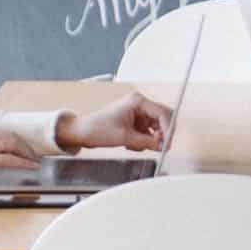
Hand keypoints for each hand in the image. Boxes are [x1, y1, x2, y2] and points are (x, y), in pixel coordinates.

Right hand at [0, 130, 39, 192]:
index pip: (0, 133)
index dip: (16, 141)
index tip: (25, 150)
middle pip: (9, 136)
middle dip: (26, 146)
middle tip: (34, 157)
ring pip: (11, 144)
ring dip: (27, 153)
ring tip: (35, 163)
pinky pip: (5, 158)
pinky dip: (21, 162)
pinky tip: (28, 168)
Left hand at [55, 90, 171, 152]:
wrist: (82, 132)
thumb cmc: (98, 128)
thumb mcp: (125, 137)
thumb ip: (147, 141)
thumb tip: (164, 145)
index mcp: (138, 101)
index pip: (162, 112)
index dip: (168, 128)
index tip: (167, 142)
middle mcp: (139, 105)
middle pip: (162, 119)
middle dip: (160, 134)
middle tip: (159, 148)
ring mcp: (137, 114)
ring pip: (155, 128)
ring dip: (149, 139)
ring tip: (135, 145)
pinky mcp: (134, 122)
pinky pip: (147, 133)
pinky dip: (142, 141)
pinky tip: (130, 144)